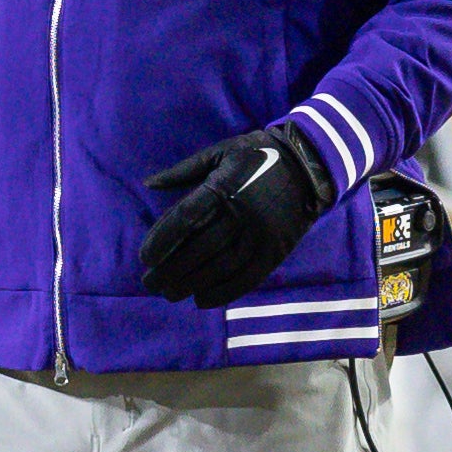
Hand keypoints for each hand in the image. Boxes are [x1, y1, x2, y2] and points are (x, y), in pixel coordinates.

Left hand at [139, 124, 333, 307]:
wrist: (307, 164)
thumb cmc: (255, 155)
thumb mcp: (219, 152)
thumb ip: (183, 170)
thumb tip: (148, 183)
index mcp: (222, 187)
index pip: (184, 218)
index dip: (161, 241)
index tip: (144, 258)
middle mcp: (240, 213)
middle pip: (198, 248)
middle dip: (170, 270)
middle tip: (150, 284)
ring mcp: (259, 235)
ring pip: (220, 267)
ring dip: (191, 284)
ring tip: (170, 293)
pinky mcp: (275, 251)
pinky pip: (247, 278)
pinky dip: (223, 292)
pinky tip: (202, 299)